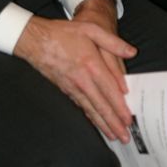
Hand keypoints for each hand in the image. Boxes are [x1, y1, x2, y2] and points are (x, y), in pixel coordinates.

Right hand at [13, 0, 135, 142]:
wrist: (34, 40)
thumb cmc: (62, 33)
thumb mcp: (90, 30)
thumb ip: (113, 42)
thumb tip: (131, 52)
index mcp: (91, 65)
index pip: (110, 91)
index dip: (120, 107)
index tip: (129, 119)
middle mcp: (82, 80)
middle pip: (101, 106)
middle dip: (114, 123)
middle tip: (125, 137)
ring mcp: (72, 87)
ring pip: (90, 110)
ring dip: (102, 124)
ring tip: (113, 135)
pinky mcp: (64, 89)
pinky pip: (80, 106)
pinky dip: (89, 117)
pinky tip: (95, 122)